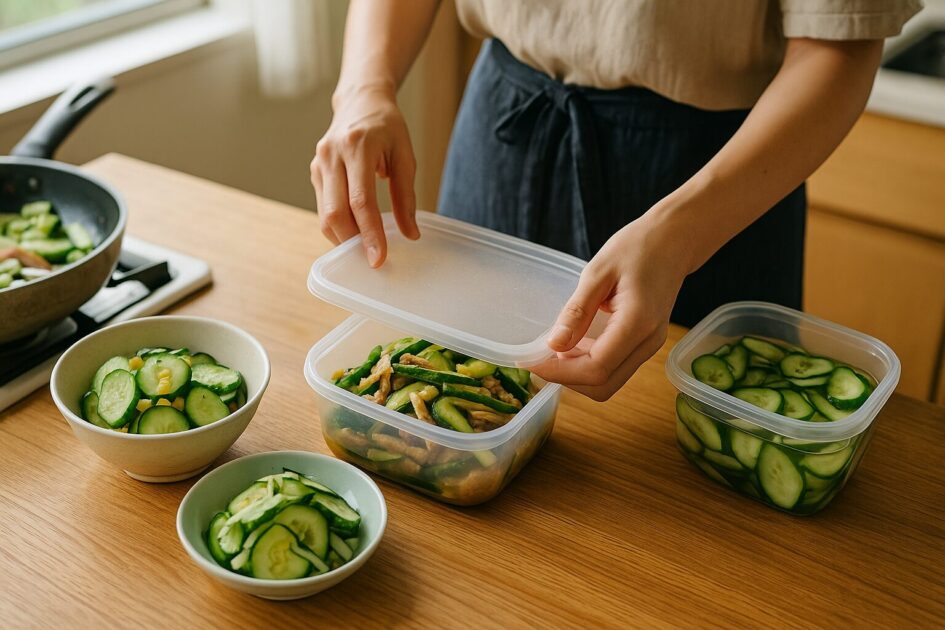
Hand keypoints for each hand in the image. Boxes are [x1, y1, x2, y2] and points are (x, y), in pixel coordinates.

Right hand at [311, 85, 419, 266]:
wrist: (360, 101)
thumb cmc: (387, 127)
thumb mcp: (405, 156)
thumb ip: (406, 196)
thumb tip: (410, 234)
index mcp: (358, 146)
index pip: (361, 201)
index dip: (370, 234)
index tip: (379, 259)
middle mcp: (332, 155)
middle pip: (335, 213)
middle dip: (353, 242)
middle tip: (373, 261)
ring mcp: (319, 164)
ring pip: (324, 215)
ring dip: (344, 238)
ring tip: (365, 249)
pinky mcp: (314, 172)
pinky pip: (323, 208)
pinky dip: (338, 226)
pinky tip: (355, 233)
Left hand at [530, 216, 690, 400]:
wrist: (674, 239)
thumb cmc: (638, 247)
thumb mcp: (598, 272)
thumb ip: (577, 311)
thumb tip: (553, 345)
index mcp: (637, 324)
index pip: (596, 369)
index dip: (560, 372)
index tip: (531, 361)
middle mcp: (647, 343)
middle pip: (603, 385)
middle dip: (567, 378)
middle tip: (540, 357)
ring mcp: (649, 346)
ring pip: (609, 382)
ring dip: (578, 373)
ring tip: (554, 350)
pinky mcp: (646, 343)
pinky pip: (616, 367)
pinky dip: (591, 364)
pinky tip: (575, 344)